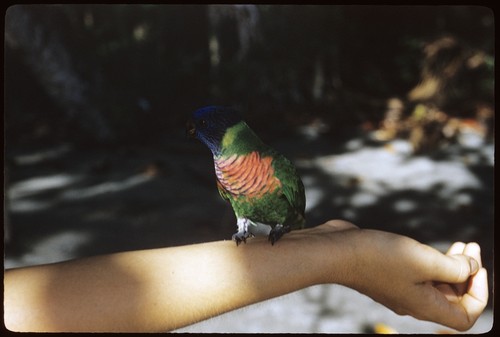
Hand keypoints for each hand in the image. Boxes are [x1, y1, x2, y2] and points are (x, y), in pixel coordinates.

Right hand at [314, 220, 488, 330]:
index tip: (477, 267)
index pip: (465, 316)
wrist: (336, 252)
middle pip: (453, 299)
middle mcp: (413, 301)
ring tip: (459, 245)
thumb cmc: (378, 257)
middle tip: (471, 247)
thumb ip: (454, 267)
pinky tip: (428, 246)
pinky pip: (419, 274)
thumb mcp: (424, 261)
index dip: (479, 293)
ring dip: (452, 265)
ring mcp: (400, 287)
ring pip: (436, 284)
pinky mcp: (389, 274)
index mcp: (424, 306)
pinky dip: (432, 261)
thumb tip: (470, 266)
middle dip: (468, 274)